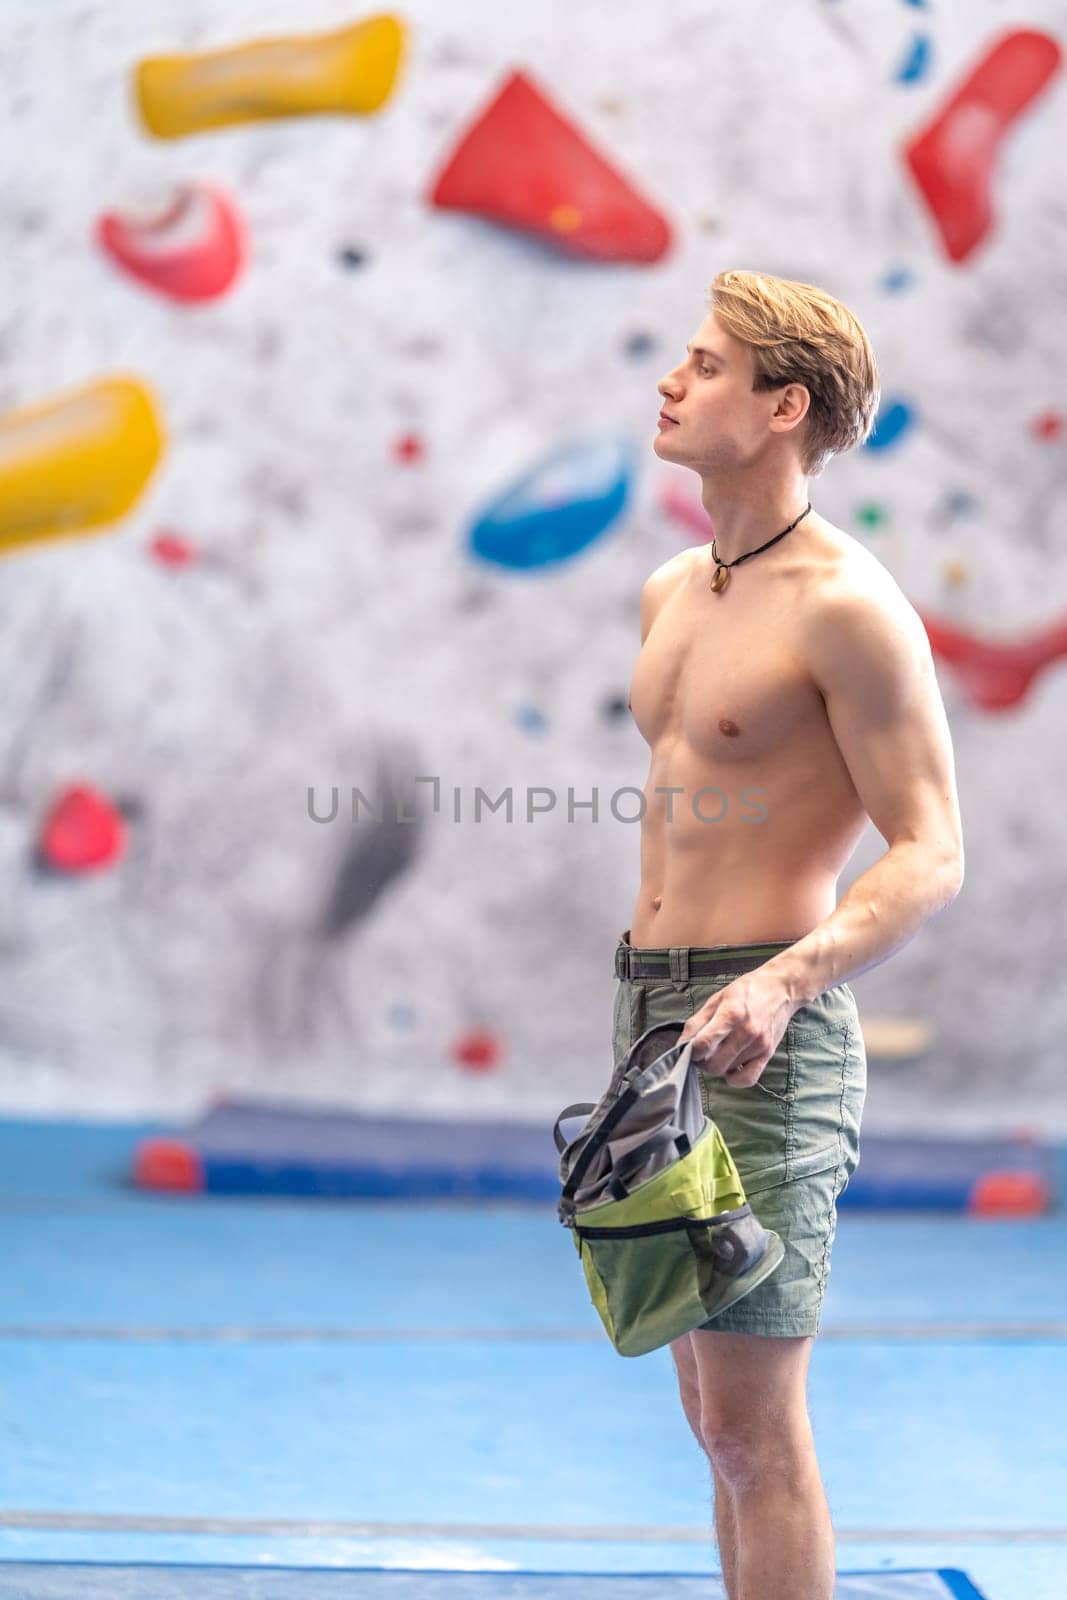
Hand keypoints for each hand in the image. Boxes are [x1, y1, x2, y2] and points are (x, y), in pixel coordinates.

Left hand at [678, 970, 799, 1087]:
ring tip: (718, 1052)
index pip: (704, 1043)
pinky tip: (731, 1065)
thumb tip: (682, 1044)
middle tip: (702, 1053)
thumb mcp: (717, 999)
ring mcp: (759, 1045)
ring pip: (728, 1071)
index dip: (691, 1051)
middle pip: (715, 1064)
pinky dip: (735, 1078)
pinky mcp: (768, 1054)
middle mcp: (747, 1031)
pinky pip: (748, 1079)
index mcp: (732, 1014)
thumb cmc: (746, 991)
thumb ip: (697, 1022)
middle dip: (702, 1062)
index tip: (690, 1048)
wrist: (780, 989)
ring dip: (718, 1066)